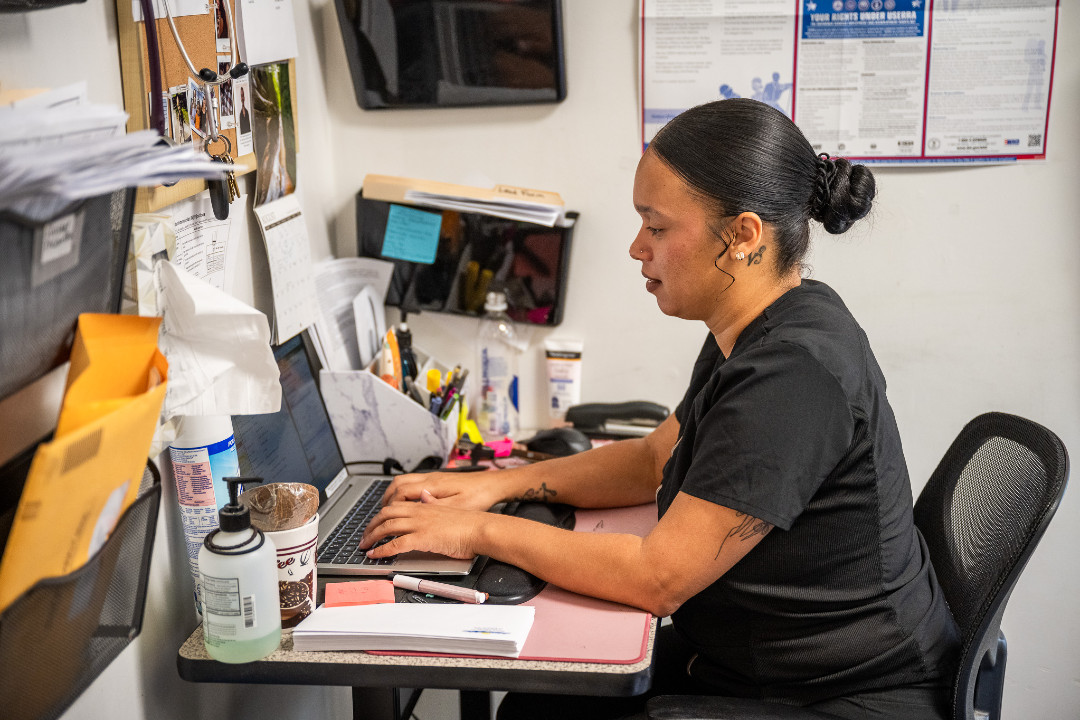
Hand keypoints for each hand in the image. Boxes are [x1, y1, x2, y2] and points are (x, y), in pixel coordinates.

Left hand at [360, 490, 489, 559]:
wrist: (481, 528)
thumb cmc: (470, 523)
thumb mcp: (448, 510)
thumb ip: (433, 507)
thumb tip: (424, 501)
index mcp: (425, 505)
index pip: (395, 506)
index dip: (381, 515)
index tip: (375, 524)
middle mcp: (419, 512)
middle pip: (386, 514)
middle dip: (371, 525)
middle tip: (364, 536)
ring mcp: (420, 524)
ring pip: (387, 527)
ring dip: (372, 536)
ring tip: (364, 546)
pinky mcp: (423, 538)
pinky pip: (396, 544)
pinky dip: (382, 550)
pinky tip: (375, 555)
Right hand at [381, 471, 502, 510]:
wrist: (492, 485)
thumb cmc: (479, 496)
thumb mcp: (459, 505)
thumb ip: (437, 505)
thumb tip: (419, 502)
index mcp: (433, 485)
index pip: (400, 493)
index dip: (389, 508)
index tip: (384, 523)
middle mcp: (429, 479)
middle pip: (396, 486)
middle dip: (384, 503)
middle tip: (378, 522)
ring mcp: (432, 479)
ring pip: (402, 484)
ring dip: (391, 498)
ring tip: (386, 514)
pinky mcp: (436, 482)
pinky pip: (411, 485)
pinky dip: (401, 495)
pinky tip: (404, 506)